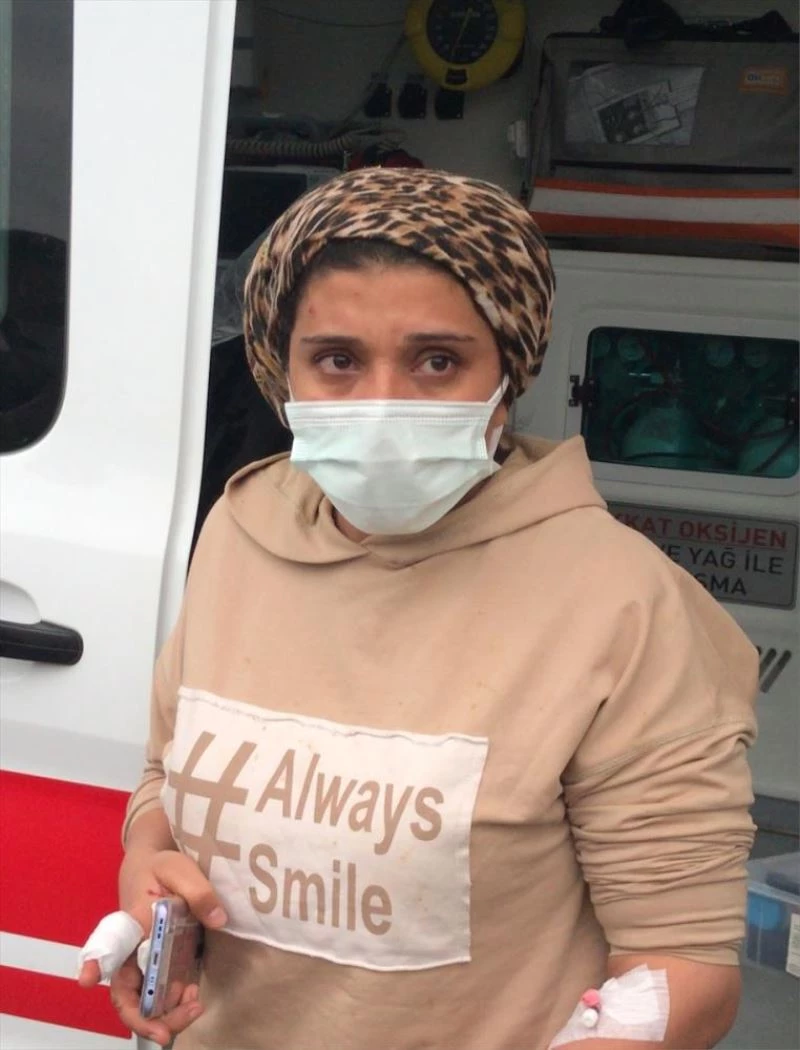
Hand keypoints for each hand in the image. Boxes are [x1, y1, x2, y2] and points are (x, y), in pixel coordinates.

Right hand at [77, 849, 226, 1046]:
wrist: (156, 867)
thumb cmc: (162, 866)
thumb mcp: (181, 868)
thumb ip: (199, 891)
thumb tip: (218, 919)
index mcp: (131, 922)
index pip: (109, 943)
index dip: (95, 962)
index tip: (87, 979)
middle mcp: (131, 949)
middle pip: (125, 992)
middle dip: (142, 1018)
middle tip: (165, 1034)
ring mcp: (145, 961)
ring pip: (144, 1001)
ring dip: (165, 1015)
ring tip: (194, 1006)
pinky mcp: (162, 965)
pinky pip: (162, 995)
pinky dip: (176, 1006)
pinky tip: (195, 998)